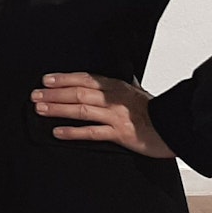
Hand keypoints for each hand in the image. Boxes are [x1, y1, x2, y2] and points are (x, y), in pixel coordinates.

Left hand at [31, 72, 175, 158]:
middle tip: (35, 95)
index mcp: (116, 87)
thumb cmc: (156, 112)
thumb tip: (99, 83)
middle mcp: (113, 99)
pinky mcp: (119, 134)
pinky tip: (58, 132)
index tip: (46, 80)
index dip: (63, 78)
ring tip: (41, 109)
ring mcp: (116, 116)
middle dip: (54, 93)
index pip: (84, 78)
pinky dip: (73, 132)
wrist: (175, 127)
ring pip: (81, 110)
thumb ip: (116, 89)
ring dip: (58, 109)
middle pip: (78, 92)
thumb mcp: (136, 93)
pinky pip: (92, 132)